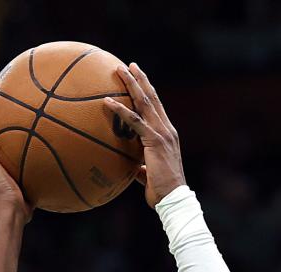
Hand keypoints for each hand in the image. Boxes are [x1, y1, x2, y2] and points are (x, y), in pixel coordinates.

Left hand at [103, 63, 185, 208]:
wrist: (173, 198)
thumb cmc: (161, 191)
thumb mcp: (149, 175)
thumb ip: (140, 167)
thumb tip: (132, 168)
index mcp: (167, 134)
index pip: (156, 107)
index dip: (147, 91)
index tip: (138, 77)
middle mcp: (166, 129)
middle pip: (152, 97)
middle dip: (140, 79)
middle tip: (129, 64)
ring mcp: (161, 133)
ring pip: (144, 102)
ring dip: (132, 84)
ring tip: (120, 70)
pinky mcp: (154, 141)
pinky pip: (134, 121)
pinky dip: (120, 110)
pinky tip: (107, 102)